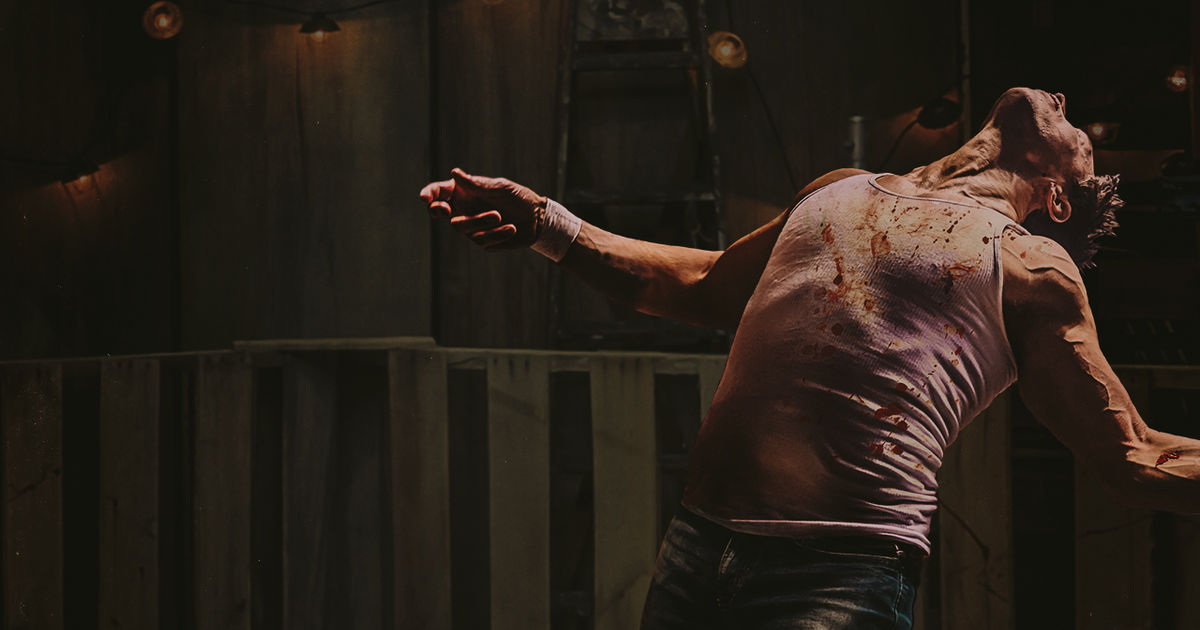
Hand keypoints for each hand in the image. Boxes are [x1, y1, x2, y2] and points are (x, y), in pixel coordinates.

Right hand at [418, 168, 546, 249]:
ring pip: (461, 227)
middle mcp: (464, 208)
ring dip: (480, 222)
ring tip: (500, 216)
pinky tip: (511, 228)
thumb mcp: (499, 187)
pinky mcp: (483, 240)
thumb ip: (477, 185)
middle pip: (440, 212)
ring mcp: (471, 226)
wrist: (536, 217)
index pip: (440, 191)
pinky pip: (481, 240)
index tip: (426, 198)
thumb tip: (454, 173)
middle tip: (445, 210)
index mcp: (464, 192)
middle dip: (439, 211)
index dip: (429, 194)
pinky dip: (497, 234)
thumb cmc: (517, 196)